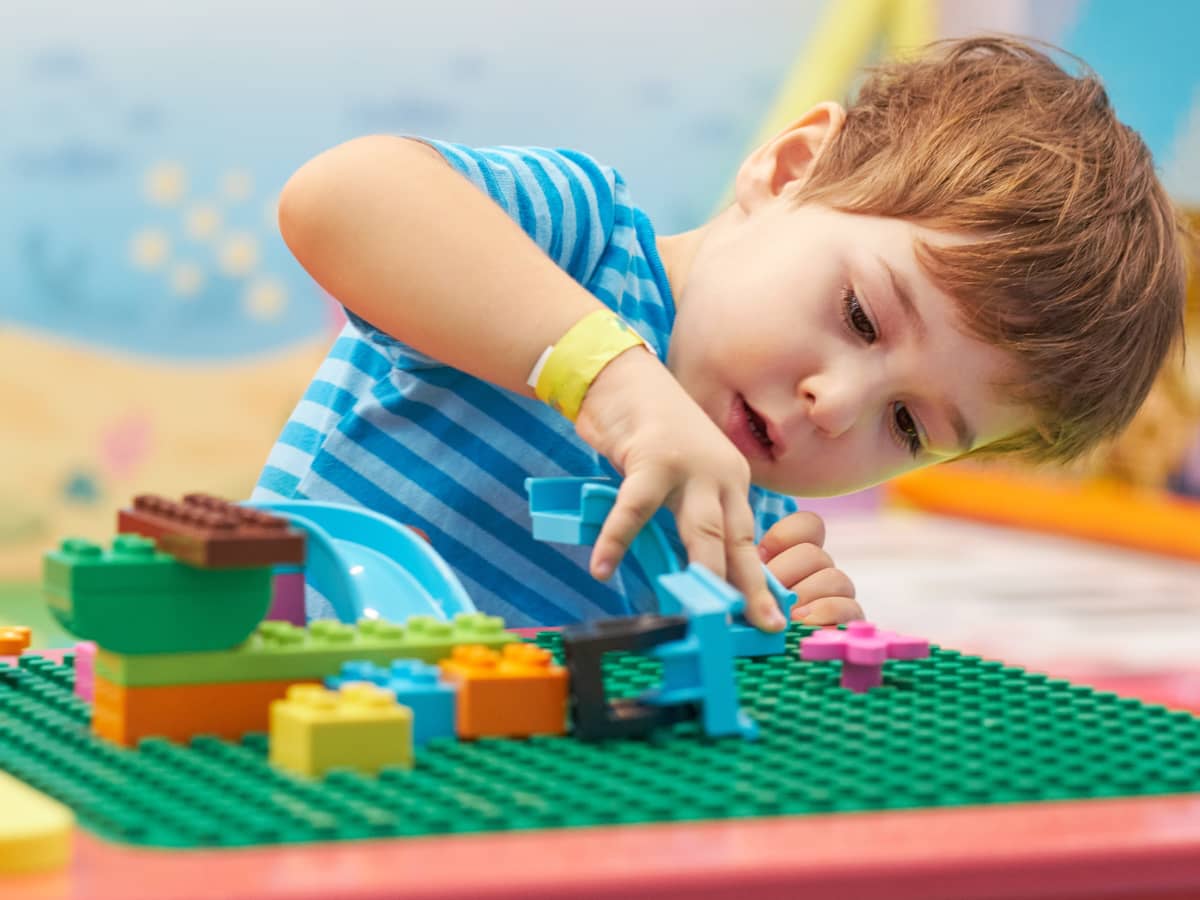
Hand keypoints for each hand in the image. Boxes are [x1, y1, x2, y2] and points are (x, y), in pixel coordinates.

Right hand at [575, 347, 785, 631]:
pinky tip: (601, 566)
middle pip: (737, 540)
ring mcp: (690, 465)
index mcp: (732, 481)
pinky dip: (617, 540)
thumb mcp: (678, 477)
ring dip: (703, 572)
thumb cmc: (648, 433)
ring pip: (702, 529)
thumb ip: (684, 516)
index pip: (748, 540)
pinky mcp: (652, 457)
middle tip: (761, 625)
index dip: (756, 582)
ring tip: (699, 610)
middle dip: (749, 588)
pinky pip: (634, 508)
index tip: (768, 618)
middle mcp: (720, 473)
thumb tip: (685, 572)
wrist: (622, 377)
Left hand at [758, 511, 862, 624]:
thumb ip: (751, 568)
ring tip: (788, 611)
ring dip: (806, 593)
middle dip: (787, 571)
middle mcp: (821, 570)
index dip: (786, 536)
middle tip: (769, 590)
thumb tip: (747, 559)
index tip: (761, 554)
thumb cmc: (753, 619)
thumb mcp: (749, 588)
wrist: (774, 660)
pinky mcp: (849, 621)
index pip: (809, 526)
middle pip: (815, 554)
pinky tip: (804, 622)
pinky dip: (826, 613)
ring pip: (834, 577)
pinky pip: (850, 608)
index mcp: (798, 553)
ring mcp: (838, 594)